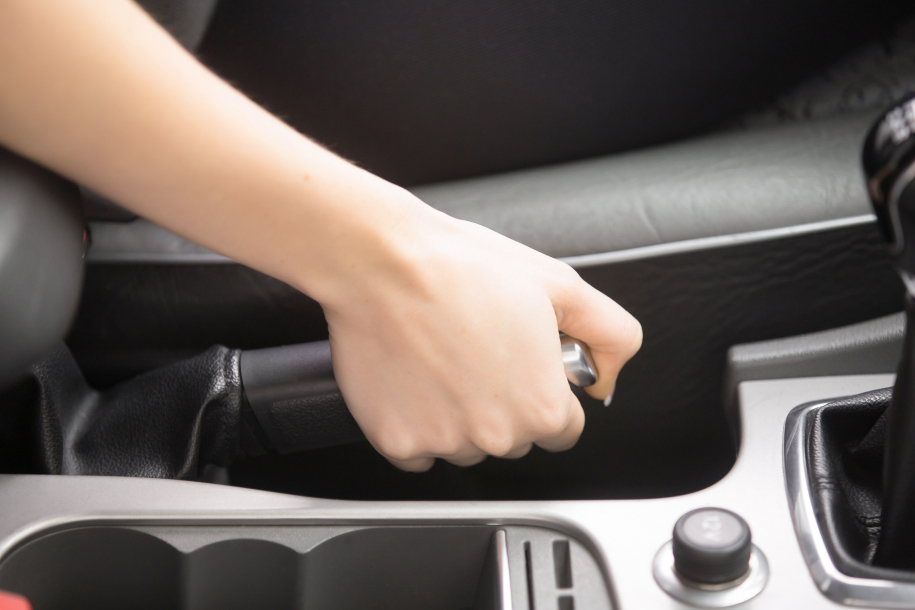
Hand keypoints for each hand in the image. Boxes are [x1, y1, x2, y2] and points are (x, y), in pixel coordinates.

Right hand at [323, 194, 641, 470]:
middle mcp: (496, 436)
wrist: (384, 262)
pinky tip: (416, 378)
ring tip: (444, 357)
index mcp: (542, 407)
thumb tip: (606, 378)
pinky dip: (417, 422)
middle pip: (515, 439)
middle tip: (480, 350)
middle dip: (504, 403)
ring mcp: (443, 442)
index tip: (523, 365)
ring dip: (460, 415)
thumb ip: (611, 336)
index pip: (564, 428)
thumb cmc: (465, 269)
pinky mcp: (396, 442)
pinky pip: (418, 450)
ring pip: (466, 444)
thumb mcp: (562, 286)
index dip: (546, 390)